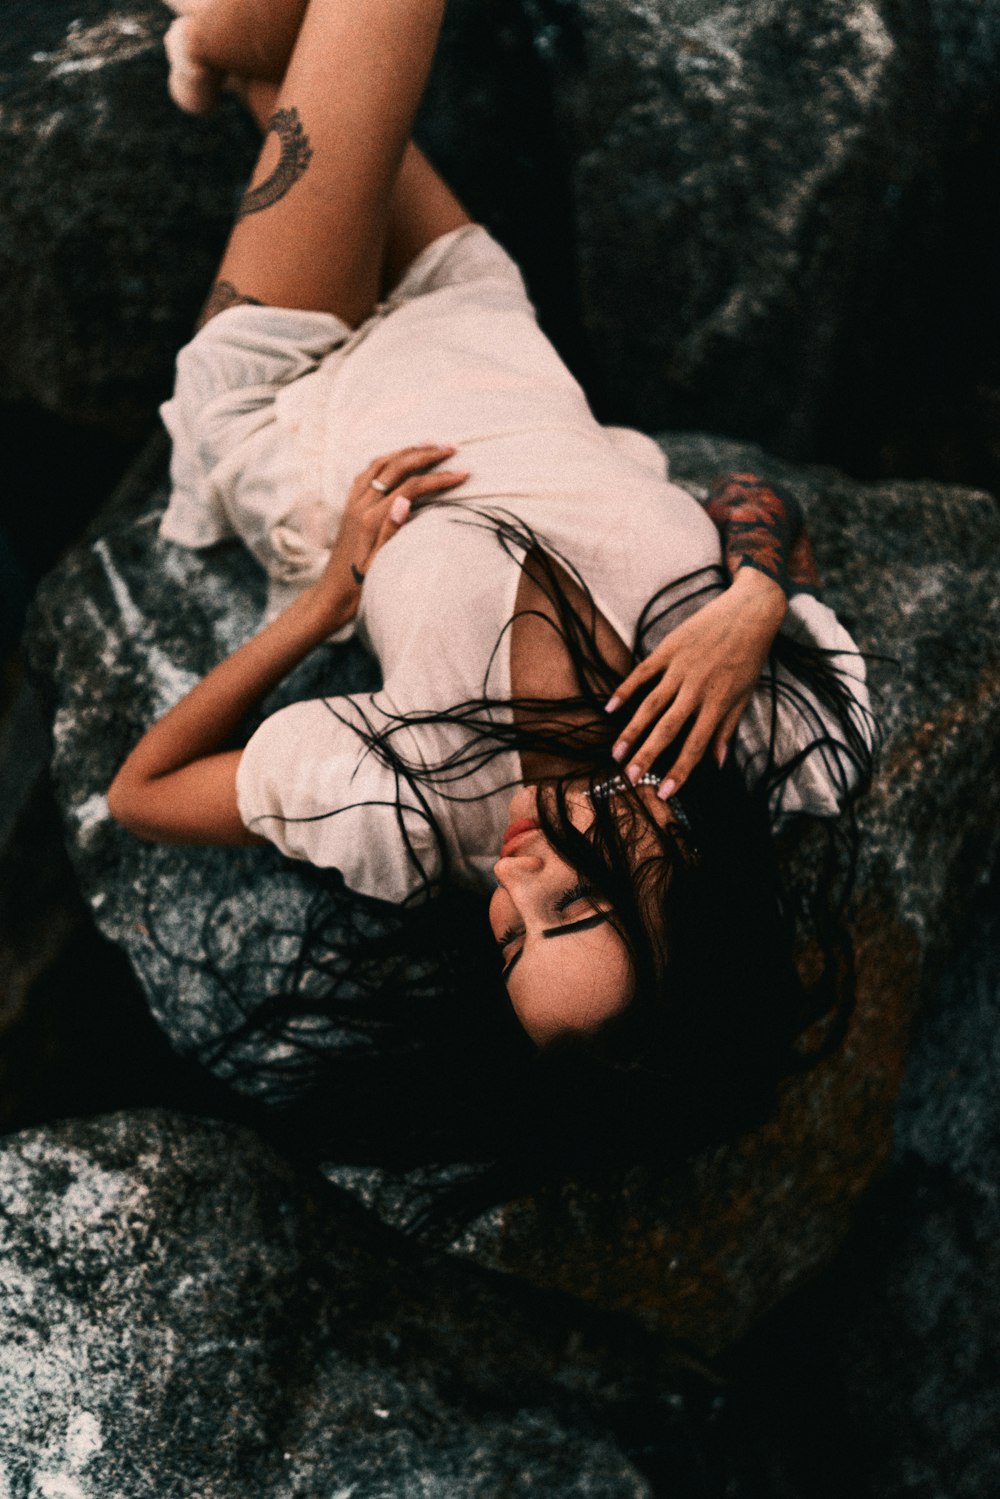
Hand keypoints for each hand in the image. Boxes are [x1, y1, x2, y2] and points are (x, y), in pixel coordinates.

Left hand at [319, 444, 468, 618]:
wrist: (332, 595)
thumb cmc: (359, 587)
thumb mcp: (379, 565)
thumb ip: (391, 532)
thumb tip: (405, 501)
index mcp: (371, 519)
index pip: (411, 487)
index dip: (438, 478)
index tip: (462, 474)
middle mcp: (360, 505)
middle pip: (396, 467)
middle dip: (425, 454)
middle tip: (451, 448)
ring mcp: (352, 502)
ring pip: (380, 464)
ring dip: (406, 451)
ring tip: (429, 444)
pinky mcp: (349, 505)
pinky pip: (368, 472)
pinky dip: (387, 460)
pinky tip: (399, 459)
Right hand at [605, 568, 787, 796]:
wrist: (750, 612)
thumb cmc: (749, 657)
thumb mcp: (744, 695)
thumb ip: (727, 729)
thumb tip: (719, 764)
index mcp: (718, 704)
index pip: (695, 745)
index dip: (679, 771)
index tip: (663, 792)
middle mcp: (697, 689)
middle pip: (668, 729)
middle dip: (647, 756)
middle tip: (629, 778)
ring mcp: (680, 668)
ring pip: (651, 705)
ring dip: (632, 730)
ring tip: (616, 753)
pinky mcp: (669, 649)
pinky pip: (643, 673)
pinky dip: (625, 690)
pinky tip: (610, 708)